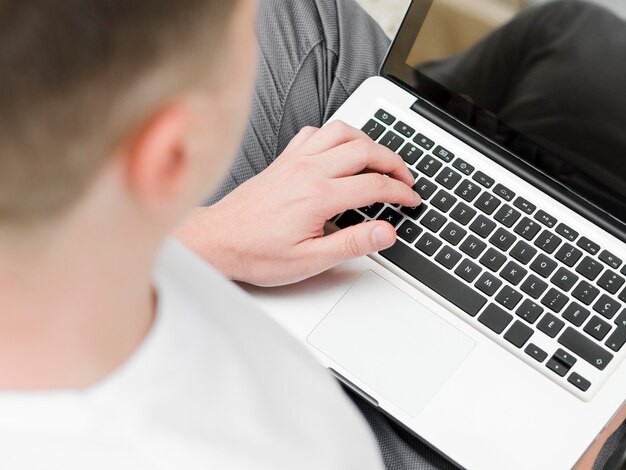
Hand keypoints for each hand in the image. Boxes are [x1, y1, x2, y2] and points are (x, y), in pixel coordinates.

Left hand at [175, 121, 420, 286]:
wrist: (217, 240)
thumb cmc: (256, 251)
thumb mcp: (309, 260)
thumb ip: (352, 243)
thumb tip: (386, 232)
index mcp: (318, 196)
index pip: (375, 185)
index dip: (401, 192)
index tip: (412, 200)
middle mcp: (308, 170)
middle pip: (365, 149)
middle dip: (394, 161)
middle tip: (406, 178)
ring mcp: (295, 160)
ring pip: (342, 131)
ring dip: (368, 141)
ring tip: (380, 159)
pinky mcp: (284, 159)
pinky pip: (315, 132)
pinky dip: (335, 135)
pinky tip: (339, 150)